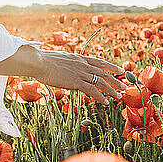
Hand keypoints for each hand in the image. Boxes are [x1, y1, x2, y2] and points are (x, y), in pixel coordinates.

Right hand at [0, 44, 126, 104]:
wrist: (38, 62)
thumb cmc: (43, 61)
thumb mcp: (58, 60)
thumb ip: (66, 65)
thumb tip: (66, 69)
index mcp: (79, 58)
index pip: (99, 62)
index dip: (111, 66)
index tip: (120, 70)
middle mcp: (82, 64)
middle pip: (103, 72)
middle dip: (115, 79)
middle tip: (124, 86)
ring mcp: (80, 73)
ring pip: (101, 82)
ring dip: (111, 89)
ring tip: (119, 96)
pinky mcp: (76, 82)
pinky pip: (92, 90)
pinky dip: (101, 97)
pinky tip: (106, 103)